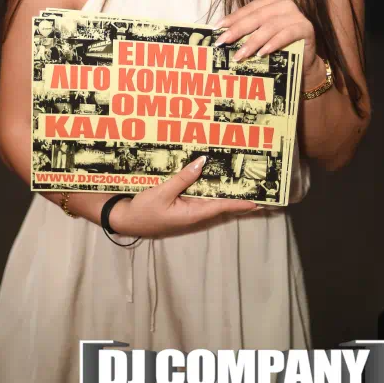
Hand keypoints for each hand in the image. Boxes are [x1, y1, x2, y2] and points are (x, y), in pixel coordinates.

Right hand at [108, 156, 259, 237]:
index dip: (241, 204)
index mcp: (193, 213)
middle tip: (258, 190)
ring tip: (243, 182)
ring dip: (225, 192)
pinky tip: (214, 180)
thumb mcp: (162, 192)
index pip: (222, 207)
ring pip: (211, 199)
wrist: (125, 220)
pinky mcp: (180, 206)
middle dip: (238, 198)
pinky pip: (198, 196)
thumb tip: (202, 162)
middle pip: (220, 204)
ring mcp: (187, 210)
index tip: (259, 202)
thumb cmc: (144, 210)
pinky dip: (208, 188)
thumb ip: (183, 178)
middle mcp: (194, 213)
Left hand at [215, 0, 319, 79]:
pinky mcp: (306, 28)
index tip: (216, 29)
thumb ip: (246, 31)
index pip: (249, 9)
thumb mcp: (260, 37)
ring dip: (253, 42)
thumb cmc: (278, 48)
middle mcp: (284, 4)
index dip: (232, 18)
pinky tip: (261, 53)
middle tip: (223, 42)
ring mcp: (297, 15)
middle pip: (257, 17)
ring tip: (240, 55)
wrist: (303, 62)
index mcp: (271, 2)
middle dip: (237, 30)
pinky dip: (272, 44)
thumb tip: (220, 34)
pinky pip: (286, 35)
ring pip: (270, 26)